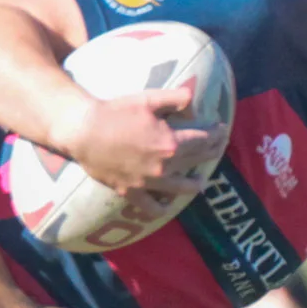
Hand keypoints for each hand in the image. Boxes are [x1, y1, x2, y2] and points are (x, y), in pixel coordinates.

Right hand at [56, 87, 222, 206]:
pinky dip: (161, 209)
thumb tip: (195, 100)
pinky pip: (150, 207)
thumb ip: (176, 98)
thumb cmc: (116, 112)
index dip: (216, 135)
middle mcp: (164, 166)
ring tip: (201, 183)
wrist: (84, 131)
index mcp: (171, 142)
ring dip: (194, 185)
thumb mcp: (148, 98)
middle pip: (195, 161)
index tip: (222, 131)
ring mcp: (148, 182)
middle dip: (210, 154)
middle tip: (218, 150)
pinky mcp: (130, 192)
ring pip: (180, 188)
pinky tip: (167, 207)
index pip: (202, 140)